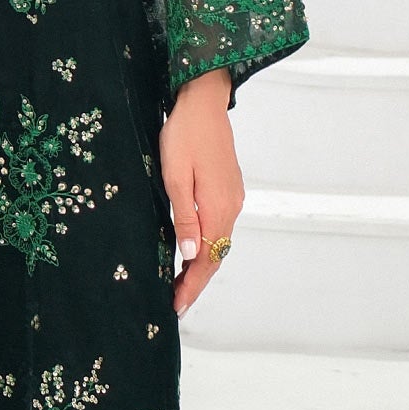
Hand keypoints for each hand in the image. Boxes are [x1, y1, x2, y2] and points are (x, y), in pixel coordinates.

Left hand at [159, 65, 242, 317]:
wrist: (203, 102)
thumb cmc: (184, 135)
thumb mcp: (175, 178)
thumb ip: (185, 219)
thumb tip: (192, 256)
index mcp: (218, 208)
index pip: (207, 260)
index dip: (192, 286)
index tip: (176, 307)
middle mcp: (231, 207)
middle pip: (216, 256)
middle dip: (196, 282)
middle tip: (176, 304)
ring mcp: (233, 198)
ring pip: (219, 242)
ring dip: (201, 265)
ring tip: (180, 284)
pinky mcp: (229, 189)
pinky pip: (219, 226)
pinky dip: (207, 245)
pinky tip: (192, 250)